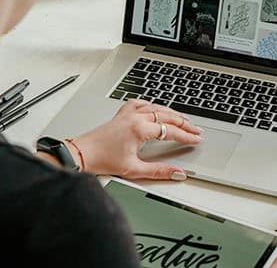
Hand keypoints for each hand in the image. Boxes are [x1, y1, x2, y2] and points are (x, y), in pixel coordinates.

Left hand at [69, 99, 201, 179]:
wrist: (81, 154)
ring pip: (155, 107)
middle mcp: (134, 118)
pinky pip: (140, 104)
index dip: (186, 136)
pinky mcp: (120, 116)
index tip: (196, 139)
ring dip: (171, 113)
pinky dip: (151, 105)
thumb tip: (176, 172)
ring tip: (182, 119)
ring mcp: (127, 114)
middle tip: (196, 129)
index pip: (170, 131)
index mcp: (139, 129)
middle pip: (166, 116)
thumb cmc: (102, 160)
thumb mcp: (133, 169)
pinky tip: (154, 107)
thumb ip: (158, 171)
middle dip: (184, 123)